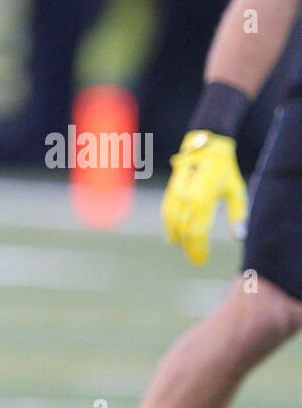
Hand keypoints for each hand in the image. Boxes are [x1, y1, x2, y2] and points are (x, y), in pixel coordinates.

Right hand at [161, 130, 247, 265]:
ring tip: (185, 249)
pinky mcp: (169, 191)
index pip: (198, 232)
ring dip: (178, 239)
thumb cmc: (225, 170)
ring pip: (172, 223)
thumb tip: (239, 236)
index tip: (202, 261)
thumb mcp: (236, 190)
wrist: (205, 146)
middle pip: (184, 231)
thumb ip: (237, 214)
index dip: (198, 249)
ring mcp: (175, 194)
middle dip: (189, 248)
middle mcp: (186, 198)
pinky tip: (174, 236)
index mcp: (204, 199)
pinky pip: (166, 213)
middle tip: (196, 259)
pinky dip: (169, 227)